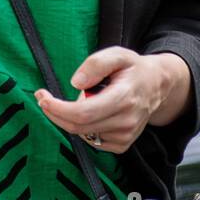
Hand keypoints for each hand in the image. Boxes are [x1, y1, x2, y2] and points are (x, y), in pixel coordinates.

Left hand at [33, 47, 184, 154]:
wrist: (157, 86)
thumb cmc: (133, 68)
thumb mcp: (117, 54)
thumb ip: (96, 64)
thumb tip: (76, 83)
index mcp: (123, 97)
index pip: (83, 112)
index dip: (58, 108)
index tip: (42, 97)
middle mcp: (126, 120)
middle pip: (78, 126)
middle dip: (55, 113)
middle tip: (44, 99)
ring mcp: (125, 135)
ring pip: (83, 134)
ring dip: (71, 119)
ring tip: (82, 99)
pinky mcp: (122, 144)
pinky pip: (92, 140)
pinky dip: (84, 127)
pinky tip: (92, 113)